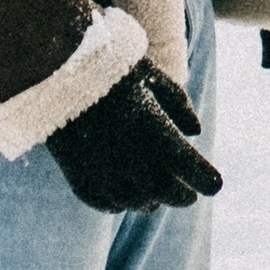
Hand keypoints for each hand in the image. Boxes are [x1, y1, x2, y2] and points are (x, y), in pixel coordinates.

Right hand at [45, 65, 222, 213]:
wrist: (54, 67)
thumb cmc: (109, 65)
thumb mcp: (151, 75)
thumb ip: (178, 104)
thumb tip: (196, 132)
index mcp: (154, 130)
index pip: (190, 168)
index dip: (206, 180)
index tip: (215, 186)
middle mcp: (131, 157)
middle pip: (165, 192)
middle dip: (181, 196)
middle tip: (188, 196)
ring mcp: (102, 170)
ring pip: (135, 203)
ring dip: (150, 203)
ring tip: (156, 199)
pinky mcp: (77, 174)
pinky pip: (103, 202)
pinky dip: (118, 205)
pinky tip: (124, 201)